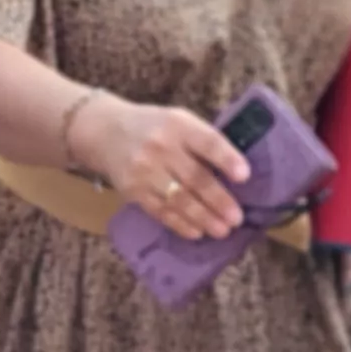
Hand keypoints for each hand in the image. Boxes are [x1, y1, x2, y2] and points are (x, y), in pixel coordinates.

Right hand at [81, 98, 248, 241]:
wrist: (105, 132)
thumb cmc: (153, 127)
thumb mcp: (178, 120)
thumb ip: (202, 140)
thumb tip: (236, 172)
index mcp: (178, 124)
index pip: (207, 142)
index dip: (227, 159)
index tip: (245, 176)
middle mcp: (160, 147)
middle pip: (195, 177)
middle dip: (219, 200)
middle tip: (237, 218)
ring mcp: (144, 170)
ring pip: (179, 199)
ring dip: (203, 218)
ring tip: (222, 230)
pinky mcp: (133, 191)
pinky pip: (160, 211)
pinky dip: (180, 224)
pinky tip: (197, 231)